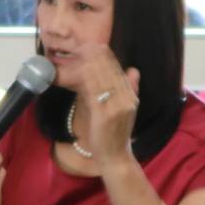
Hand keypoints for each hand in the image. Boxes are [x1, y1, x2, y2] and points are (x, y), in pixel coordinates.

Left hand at [77, 47, 140, 166]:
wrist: (115, 157)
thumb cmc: (115, 133)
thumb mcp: (124, 110)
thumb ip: (128, 89)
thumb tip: (133, 70)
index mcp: (130, 95)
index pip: (117, 67)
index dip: (103, 55)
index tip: (88, 47)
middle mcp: (127, 98)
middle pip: (108, 69)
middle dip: (91, 57)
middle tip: (77, 49)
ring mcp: (117, 106)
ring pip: (99, 77)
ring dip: (83, 66)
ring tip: (72, 58)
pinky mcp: (105, 115)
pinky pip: (92, 92)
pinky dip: (80, 81)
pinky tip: (71, 77)